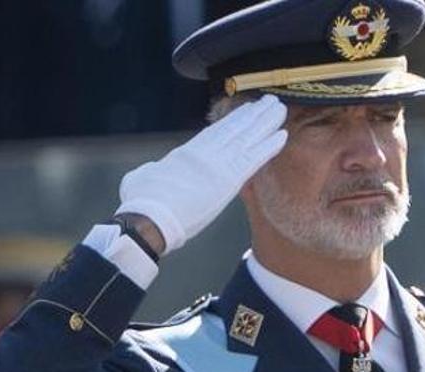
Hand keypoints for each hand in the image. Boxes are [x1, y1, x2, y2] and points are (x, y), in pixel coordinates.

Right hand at [115, 95, 287, 254]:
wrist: (149, 217)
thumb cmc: (141, 202)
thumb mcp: (143, 177)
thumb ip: (154, 170)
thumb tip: (153, 170)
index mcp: (186, 153)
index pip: (215, 133)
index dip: (234, 120)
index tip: (247, 110)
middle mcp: (205, 154)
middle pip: (235, 129)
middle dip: (254, 114)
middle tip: (270, 102)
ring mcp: (218, 164)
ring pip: (247, 137)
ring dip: (266, 122)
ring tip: (280, 109)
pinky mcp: (228, 179)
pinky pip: (254, 159)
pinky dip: (269, 146)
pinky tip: (283, 135)